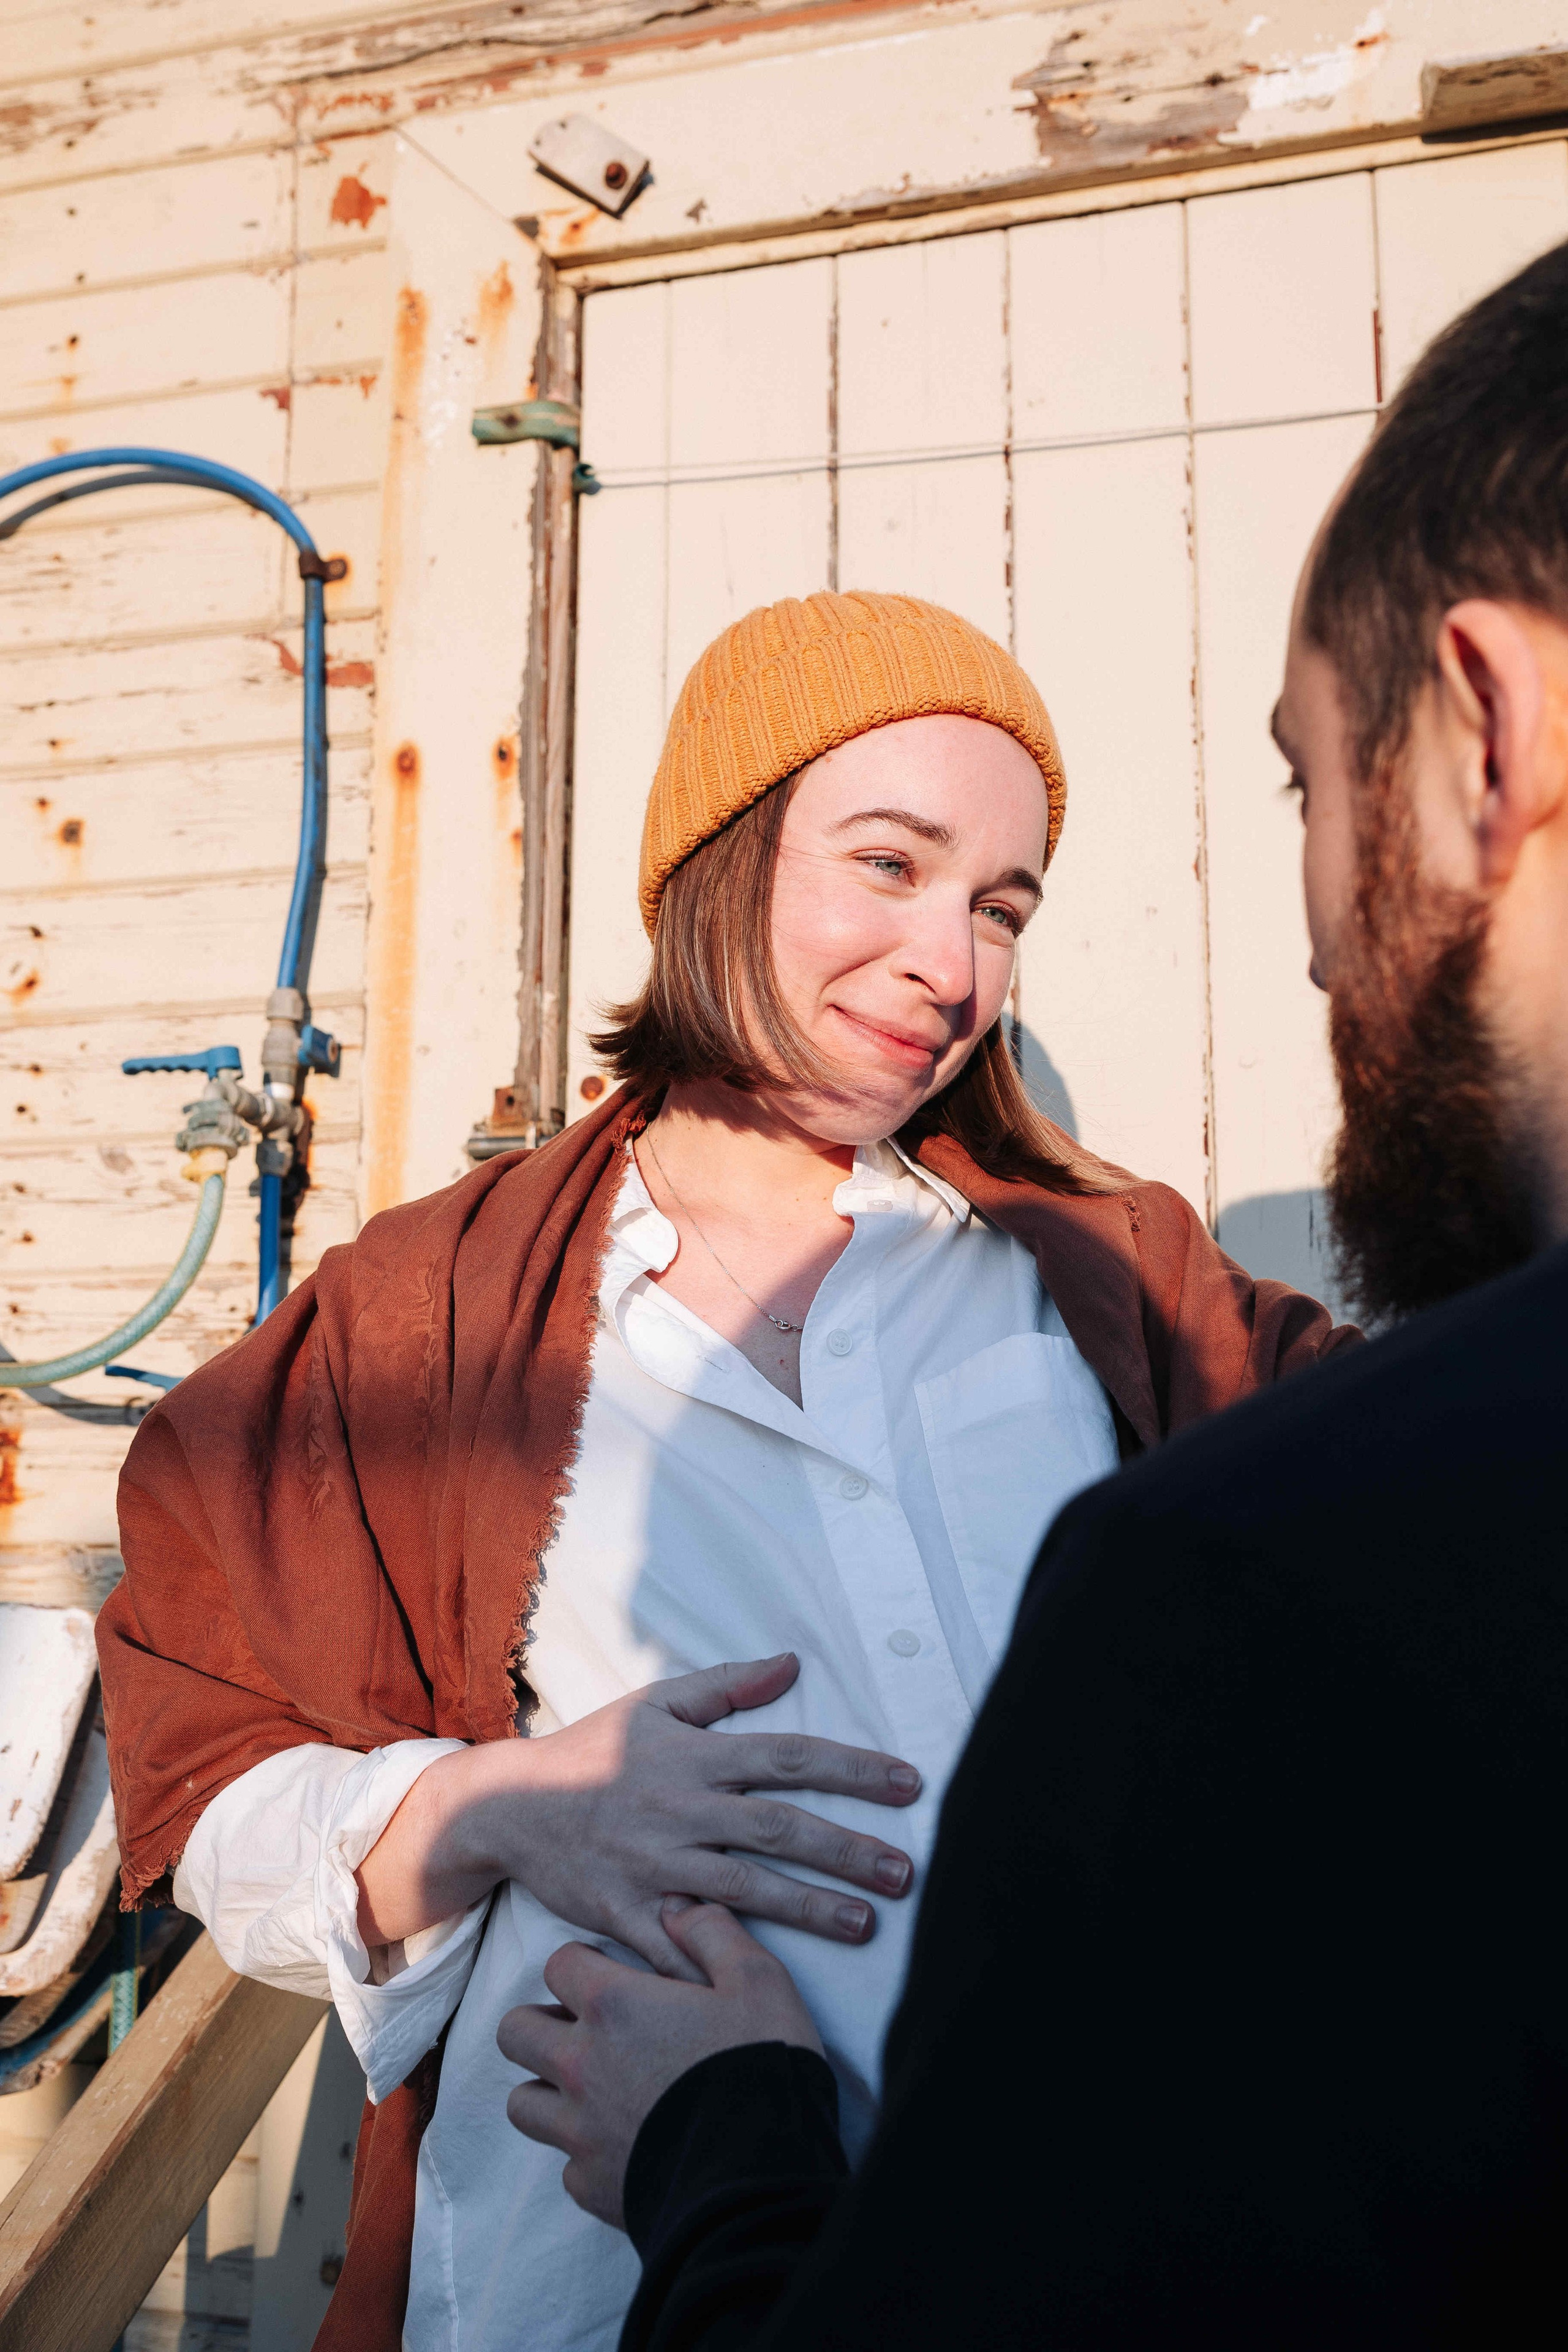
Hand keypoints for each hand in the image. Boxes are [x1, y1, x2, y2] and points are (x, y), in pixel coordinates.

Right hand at [355, 1652, 920, 1977]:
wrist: (508, 1806)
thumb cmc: (589, 1751)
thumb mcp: (655, 1704)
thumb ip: (726, 1685)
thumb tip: (792, 1662)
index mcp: (694, 1756)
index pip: (789, 1756)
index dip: (853, 1768)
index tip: (909, 1784)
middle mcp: (680, 1809)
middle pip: (777, 1827)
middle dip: (846, 1849)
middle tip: (906, 1871)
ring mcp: (652, 1865)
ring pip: (742, 1888)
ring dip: (808, 1907)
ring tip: (865, 1924)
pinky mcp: (623, 1912)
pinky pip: (677, 1944)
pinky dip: (717, 1961)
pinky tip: (766, 1981)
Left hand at [500, 1896, 820, 2227]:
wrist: (763, 2177)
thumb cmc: (762, 2067)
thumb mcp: (757, 1980)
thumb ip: (711, 1932)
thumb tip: (676, 1907)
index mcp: (614, 2007)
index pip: (558, 1965)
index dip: (583, 1965)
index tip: (611, 1977)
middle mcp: (581, 2065)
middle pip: (516, 2032)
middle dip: (543, 2024)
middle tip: (586, 2031)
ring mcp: (580, 2132)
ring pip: (523, 2103)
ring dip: (549, 2092)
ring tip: (593, 2091)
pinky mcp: (591, 2187)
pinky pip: (566, 2165)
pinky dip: (586, 2155)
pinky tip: (626, 2147)